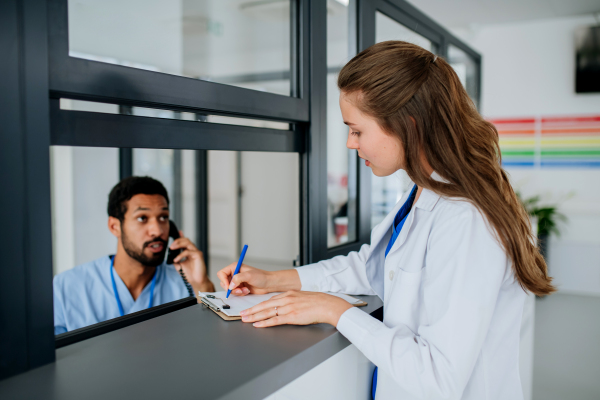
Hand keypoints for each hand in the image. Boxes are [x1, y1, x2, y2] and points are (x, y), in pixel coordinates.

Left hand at [171, 231, 214, 292]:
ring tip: (172, 248)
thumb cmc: (190, 274)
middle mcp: (193, 250)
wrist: (196, 281)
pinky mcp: (198, 255)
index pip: (184, 242)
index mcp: (189, 252)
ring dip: (178, 244)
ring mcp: (196, 252)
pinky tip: (176, 259)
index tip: (175, 233)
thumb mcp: (179, 265)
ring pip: (188, 242)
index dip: (180, 236)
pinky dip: (180, 255)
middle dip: (177, 240)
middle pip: (186, 240)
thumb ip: (175, 258)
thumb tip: (170, 255)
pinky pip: (188, 251)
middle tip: (170, 246)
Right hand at [216, 264, 300, 295]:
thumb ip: (238, 278)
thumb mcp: (249, 275)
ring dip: (237, 292)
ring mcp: (237, 281)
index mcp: (235, 267)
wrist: (269, 283)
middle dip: (231, 288)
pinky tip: (247, 291)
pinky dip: (240, 294)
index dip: (224, 281)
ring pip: (229, 289)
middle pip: (224, 282)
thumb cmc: (261, 276)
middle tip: (239, 290)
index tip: (229, 287)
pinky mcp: (240, 287)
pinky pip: (235, 293)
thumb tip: (230, 285)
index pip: (222, 273)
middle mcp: (234, 273)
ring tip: (245, 290)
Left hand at [239, 291, 353, 327]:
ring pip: (267, 312)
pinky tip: (257, 324)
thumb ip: (292, 301)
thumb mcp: (302, 298)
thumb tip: (285, 306)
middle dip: (252, 310)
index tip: (251, 308)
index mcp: (289, 294)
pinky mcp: (292, 316)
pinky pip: (275, 320)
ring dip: (254, 316)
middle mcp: (286, 299)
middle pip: (264, 305)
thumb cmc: (318, 303)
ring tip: (245, 319)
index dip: (259, 305)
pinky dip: (264, 322)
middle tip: (242, 314)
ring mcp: (288, 308)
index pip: (270, 300)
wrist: (327, 305)